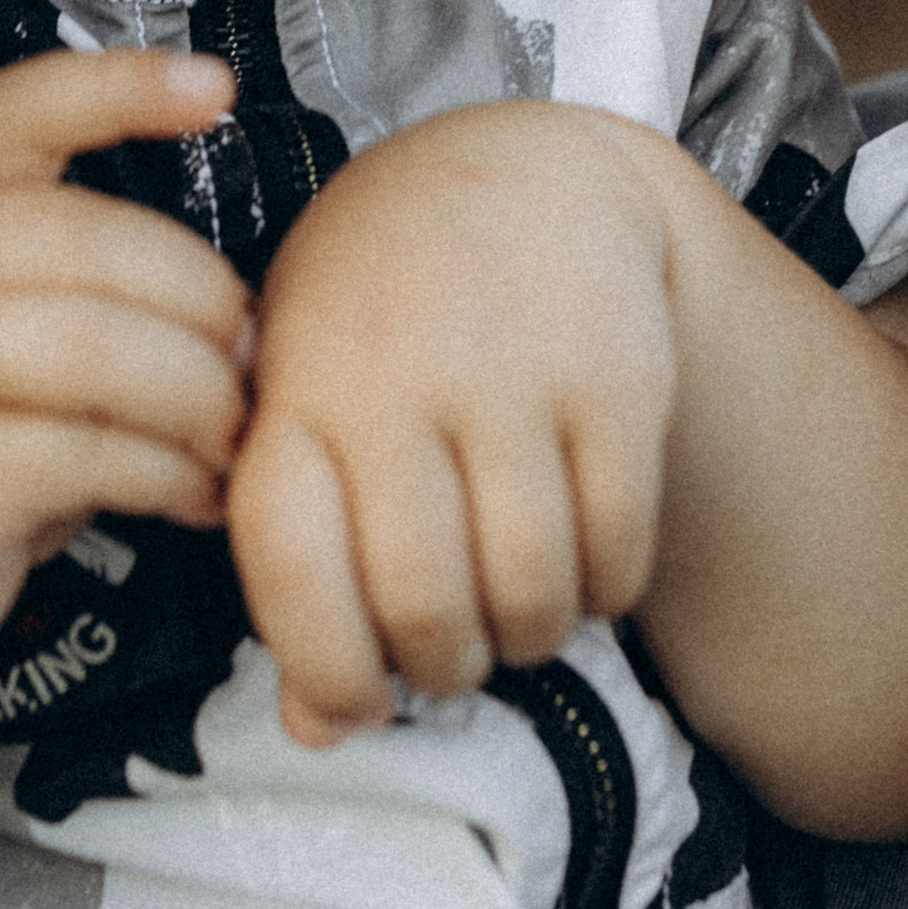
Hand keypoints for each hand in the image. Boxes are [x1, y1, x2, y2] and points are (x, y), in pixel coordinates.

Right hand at [0, 47, 251, 701]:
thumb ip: (79, 285)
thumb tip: (240, 308)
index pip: (11, 111)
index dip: (116, 86)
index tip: (213, 86)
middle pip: (85, 235)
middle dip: (201, 297)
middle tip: (249, 355)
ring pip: (96, 346)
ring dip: (197, 394)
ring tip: (233, 433)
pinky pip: (86, 453)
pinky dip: (169, 474)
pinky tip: (195, 493)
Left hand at [227, 102, 684, 743]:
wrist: (520, 177)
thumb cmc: (386, 313)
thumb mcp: (310, 399)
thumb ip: (301, 557)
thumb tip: (313, 731)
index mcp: (298, 383)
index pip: (287, 565)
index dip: (323, 670)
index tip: (354, 699)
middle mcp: (398, 373)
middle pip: (422, 605)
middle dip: (443, 668)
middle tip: (452, 652)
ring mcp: (511, 371)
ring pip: (529, 594)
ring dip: (529, 639)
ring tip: (516, 608)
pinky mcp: (617, 376)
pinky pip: (620, 551)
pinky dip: (606, 594)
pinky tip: (582, 561)